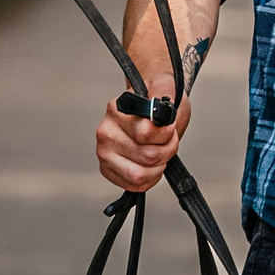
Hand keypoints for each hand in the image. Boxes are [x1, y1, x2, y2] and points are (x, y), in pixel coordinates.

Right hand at [93, 78, 190, 192]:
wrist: (151, 109)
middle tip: (169, 140)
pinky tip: (151, 163)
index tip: (170, 126)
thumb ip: (163, 95)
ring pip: (140, 175)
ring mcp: (104, 153)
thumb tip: (158, 111)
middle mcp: (105, 131)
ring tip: (160, 151)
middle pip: (147, 156)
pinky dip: (151, 178)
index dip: (167, 134)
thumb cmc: (159, 101)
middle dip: (167, 150)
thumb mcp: (167, 89)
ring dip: (159, 165)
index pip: (145, 133)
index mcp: (116, 109)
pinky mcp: (106, 170)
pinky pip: (134, 185)